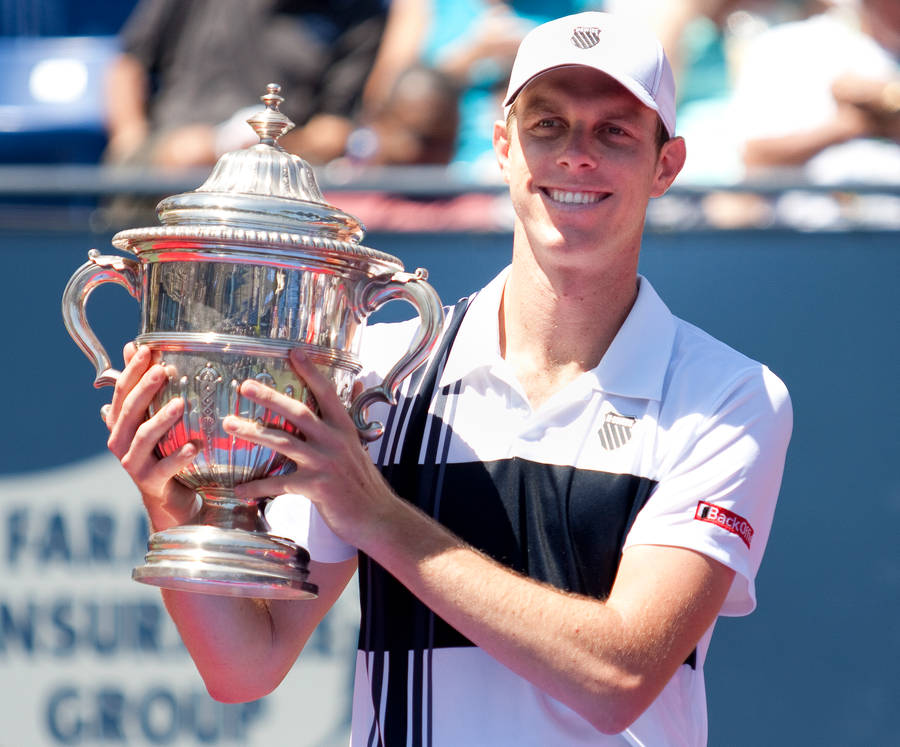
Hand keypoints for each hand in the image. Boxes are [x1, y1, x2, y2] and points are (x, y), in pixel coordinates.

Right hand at [104, 343, 198, 529]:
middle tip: (161, 370)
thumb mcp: (153, 420)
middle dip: (144, 389)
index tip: (146, 349)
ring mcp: (133, 464)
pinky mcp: (151, 483)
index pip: (122, 392)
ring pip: (143, 438)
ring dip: (161, 420)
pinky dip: (179, 456)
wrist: (170, 499)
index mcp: (120, 424)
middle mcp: (120, 443)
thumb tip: (132, 347)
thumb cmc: (163, 453)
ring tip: (181, 404)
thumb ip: (144, 389)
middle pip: (129, 411)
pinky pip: (165, 468)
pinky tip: (195, 446)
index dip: (132, 370)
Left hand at [222, 349, 395, 549]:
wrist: (376, 517)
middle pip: (298, 413)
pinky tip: (240, 489)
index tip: (294, 352)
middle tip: (245, 386)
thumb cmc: (364, 482)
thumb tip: (356, 383)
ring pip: (284, 442)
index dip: (310, 372)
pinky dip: (258, 486)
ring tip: (230, 425)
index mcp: (345, 428)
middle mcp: (335, 441)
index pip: (327, 393)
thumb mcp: (360, 444)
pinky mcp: (317, 487)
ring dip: (254, 433)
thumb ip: (351, 416)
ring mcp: (325, 463)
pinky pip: (280, 484)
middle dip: (270, 397)